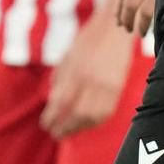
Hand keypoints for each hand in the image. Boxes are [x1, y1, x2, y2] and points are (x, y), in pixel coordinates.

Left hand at [41, 16, 132, 138]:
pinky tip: (86, 124)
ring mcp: (107, 85)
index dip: (52, 116)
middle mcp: (91, 80)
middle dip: (65, 127)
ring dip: (79, 128)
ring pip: (93, 116)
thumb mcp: (68, 56)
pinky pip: (106, 112)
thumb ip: (60, 79)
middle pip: (77, 113)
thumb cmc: (87, 40)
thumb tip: (53, 102)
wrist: (115, 29)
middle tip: (55, 134)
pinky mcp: (118, 88)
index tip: (45, 125)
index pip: (61, 101)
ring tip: (68, 132)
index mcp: (75, 70)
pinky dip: (94, 122)